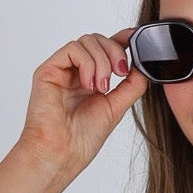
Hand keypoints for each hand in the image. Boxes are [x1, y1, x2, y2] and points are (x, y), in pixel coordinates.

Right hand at [18, 28, 148, 182]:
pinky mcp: (48, 70)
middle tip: (120, 73)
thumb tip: (143, 65)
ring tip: (102, 88)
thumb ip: (132, 85)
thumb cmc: (82, 139)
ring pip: (86, 41)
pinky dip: (87, 63)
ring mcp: (61, 70)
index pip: (106, 49)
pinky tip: (89, 85)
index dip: (121, 39)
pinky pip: (72, 49)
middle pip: (97, 40)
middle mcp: (75, 72)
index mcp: (91, 79)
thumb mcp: (117, 106)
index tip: (135, 38)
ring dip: (101, 61)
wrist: (62, 154)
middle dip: (115, 51)